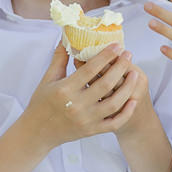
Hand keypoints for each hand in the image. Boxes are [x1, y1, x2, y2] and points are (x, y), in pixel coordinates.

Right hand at [26, 42, 140, 148]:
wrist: (37, 132)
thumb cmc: (40, 104)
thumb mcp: (47, 80)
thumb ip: (59, 59)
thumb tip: (66, 39)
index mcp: (65, 89)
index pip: (90, 69)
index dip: (106, 56)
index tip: (117, 46)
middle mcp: (77, 105)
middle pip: (106, 84)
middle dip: (121, 67)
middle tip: (128, 55)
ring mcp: (86, 120)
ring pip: (114, 103)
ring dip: (128, 87)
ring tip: (134, 74)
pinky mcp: (91, 131)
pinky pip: (114, 123)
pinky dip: (125, 112)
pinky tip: (132, 100)